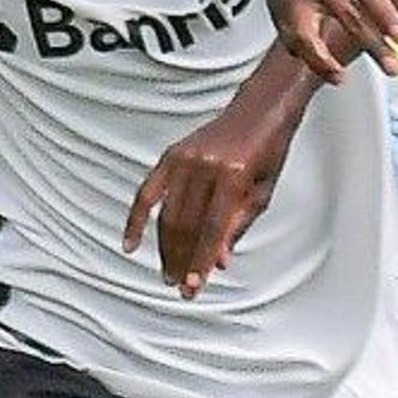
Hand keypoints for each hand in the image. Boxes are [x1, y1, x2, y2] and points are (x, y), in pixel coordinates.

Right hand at [125, 104, 295, 297]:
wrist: (259, 110)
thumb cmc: (267, 150)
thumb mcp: (262, 193)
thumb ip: (237, 227)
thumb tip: (218, 260)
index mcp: (232, 174)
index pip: (212, 229)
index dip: (201, 261)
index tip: (193, 286)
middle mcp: (204, 165)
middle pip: (186, 225)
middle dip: (181, 260)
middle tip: (180, 285)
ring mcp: (184, 158)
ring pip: (167, 214)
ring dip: (165, 248)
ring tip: (167, 272)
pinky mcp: (171, 155)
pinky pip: (147, 191)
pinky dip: (137, 219)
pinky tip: (131, 241)